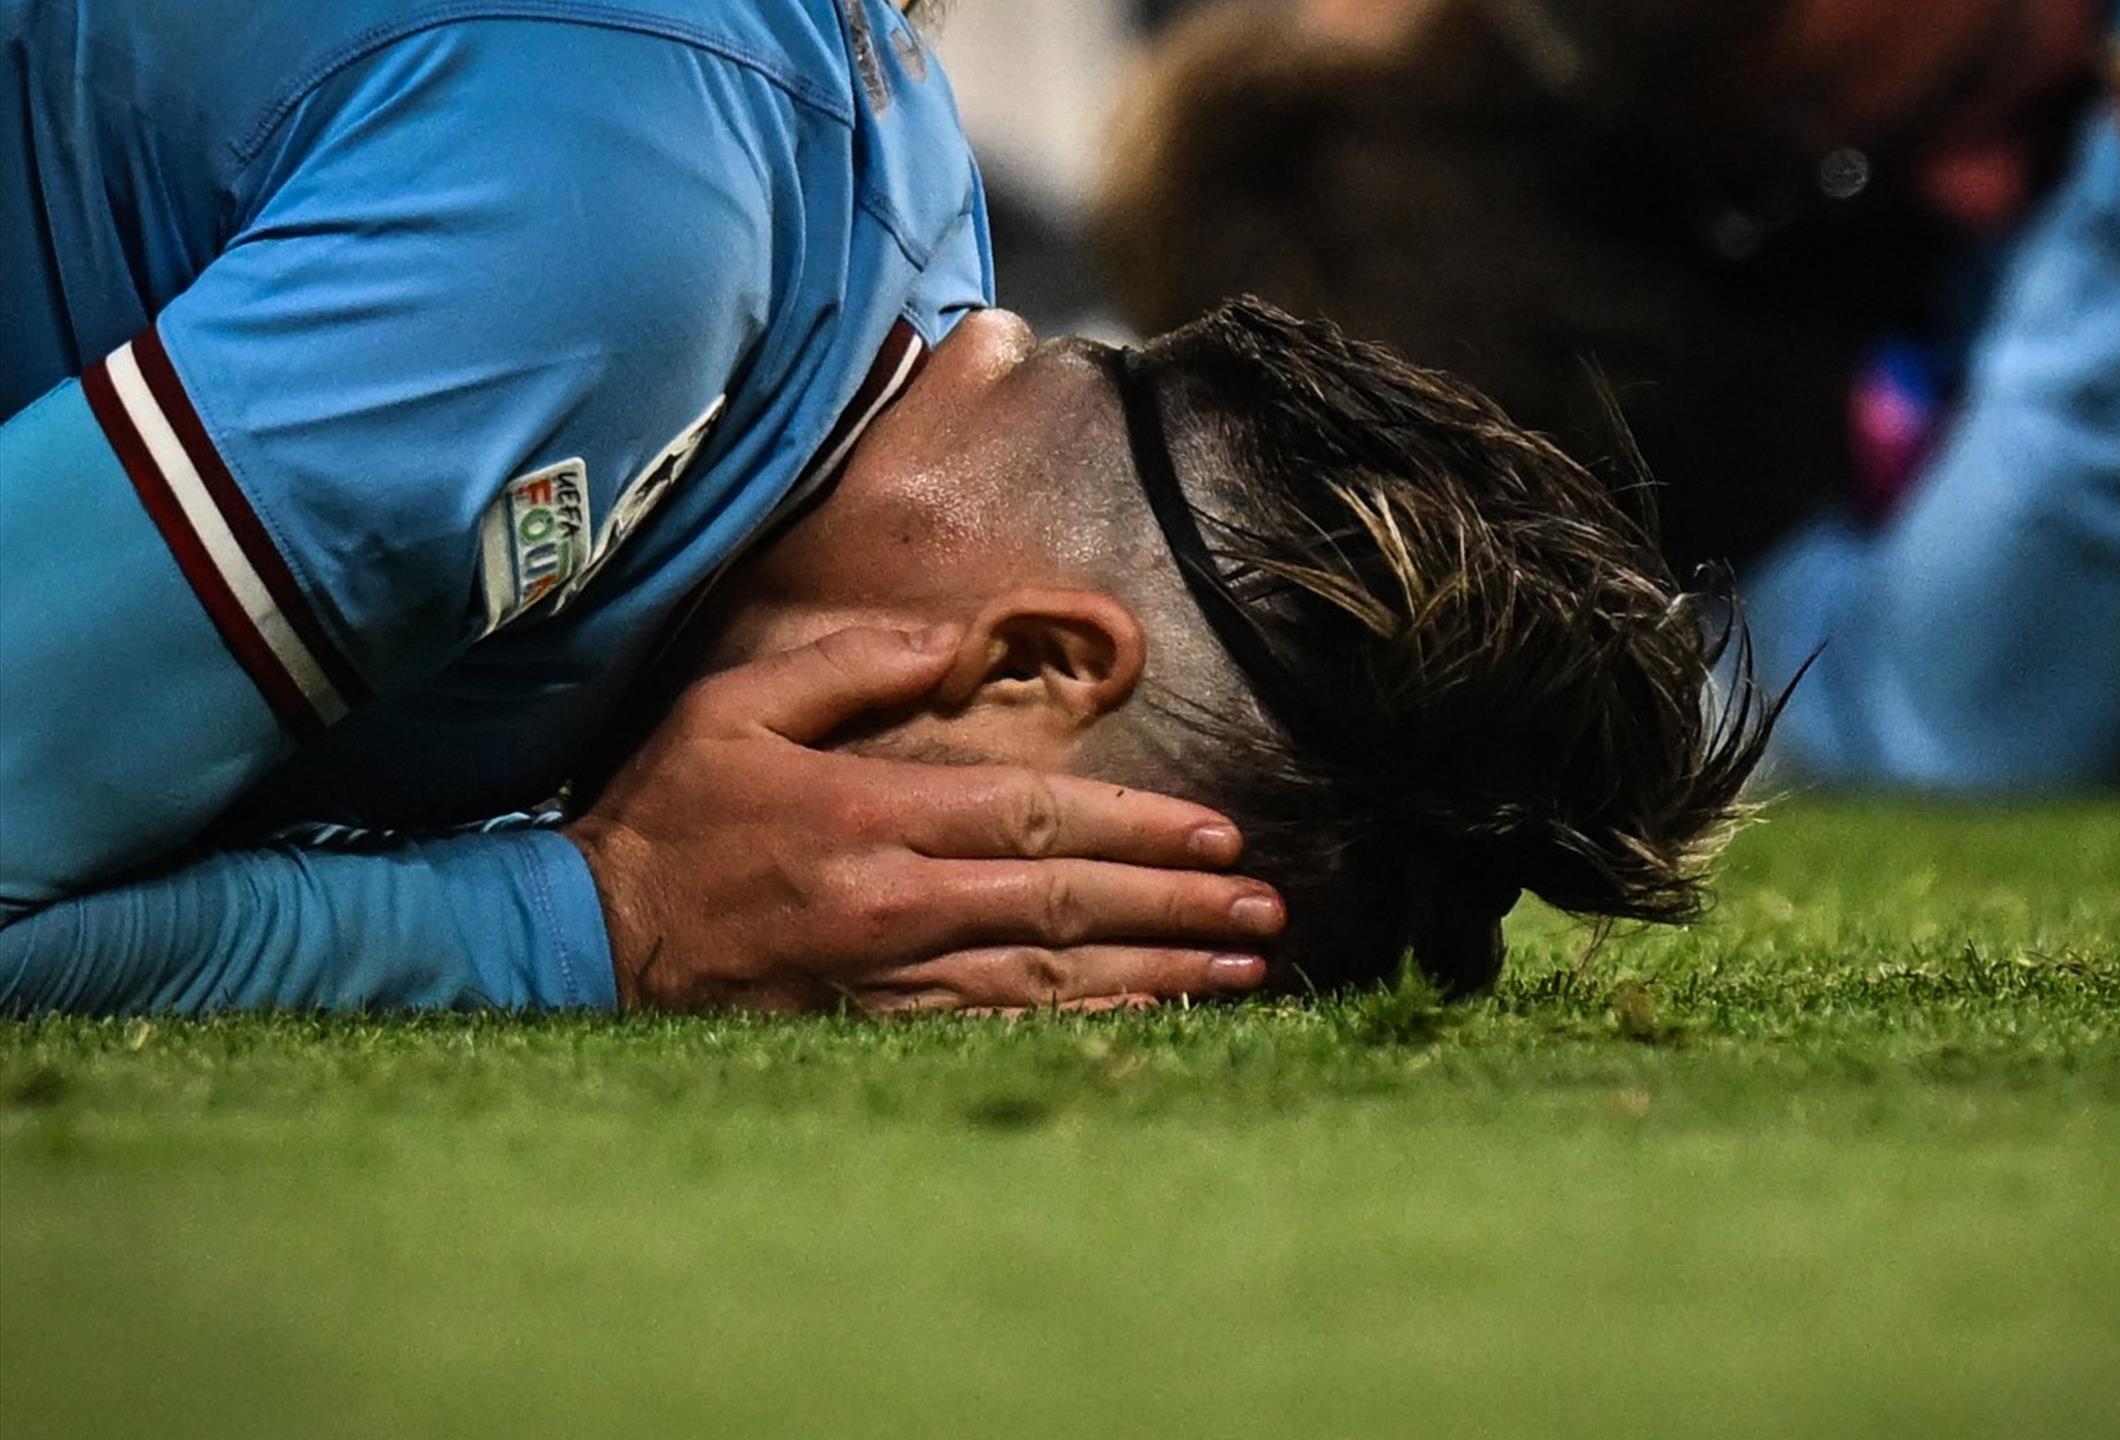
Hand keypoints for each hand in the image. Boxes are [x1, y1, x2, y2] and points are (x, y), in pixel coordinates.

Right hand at [565, 623, 1280, 1012]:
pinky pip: (1002, 1034)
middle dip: (1179, 906)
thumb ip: (852, 667)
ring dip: (1158, 974)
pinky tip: (1152, 1021)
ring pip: (1052, 980)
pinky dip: (1085, 1028)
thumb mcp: (736, 706)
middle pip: (1068, 902)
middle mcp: (899, 902)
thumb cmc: (669, 815)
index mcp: (876, 816)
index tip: (1222, 836)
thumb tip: (952, 642)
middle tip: (1267, 911)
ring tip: (1243, 971)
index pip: (1039, 816)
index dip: (1140, 826)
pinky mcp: (877, 1030)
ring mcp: (892, 978)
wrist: (586, 943)